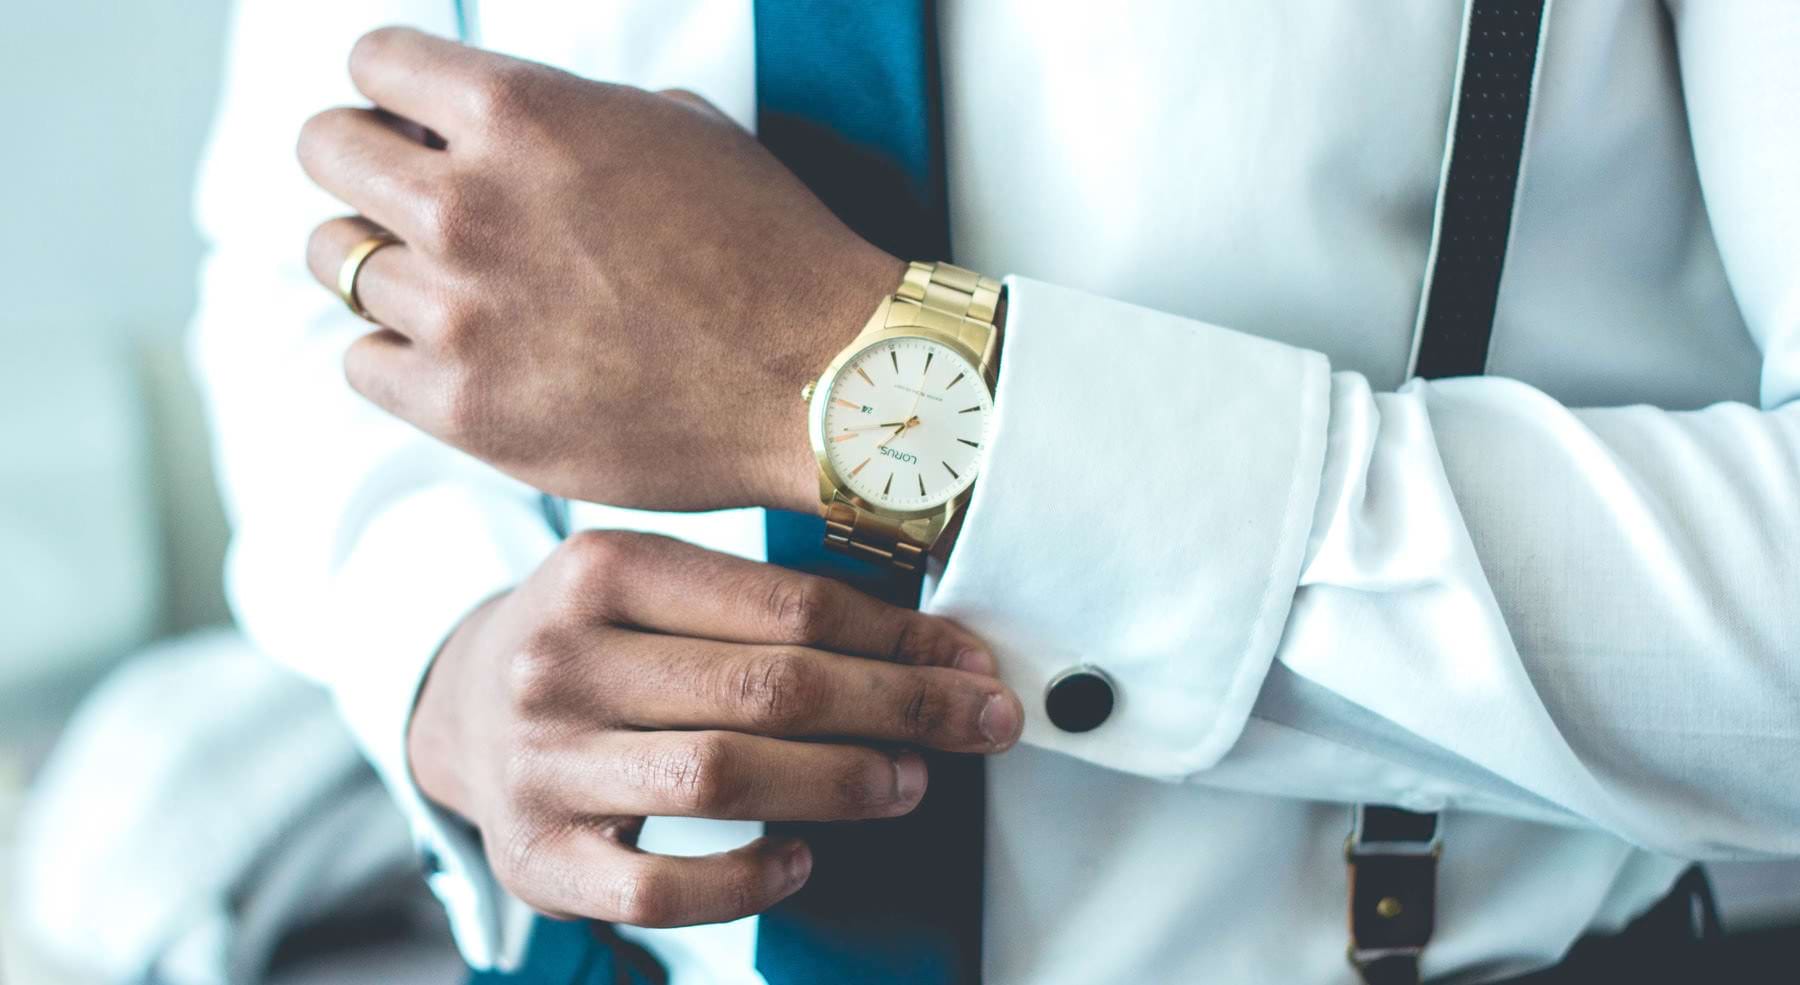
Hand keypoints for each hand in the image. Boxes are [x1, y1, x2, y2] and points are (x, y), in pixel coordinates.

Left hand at [298, 27, 903, 514]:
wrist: (820, 378)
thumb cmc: (767, 249)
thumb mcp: (675, 127)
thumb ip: (565, 114)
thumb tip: (495, 126)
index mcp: (521, 112)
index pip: (373, 64)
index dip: (395, 92)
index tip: (414, 123)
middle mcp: (469, 202)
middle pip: (324, 151)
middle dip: (361, 165)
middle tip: (404, 198)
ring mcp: (458, 311)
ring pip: (335, 262)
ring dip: (380, 264)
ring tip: (443, 285)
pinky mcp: (462, 406)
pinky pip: (361, 363)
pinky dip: (397, 355)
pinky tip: (455, 355)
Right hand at [407, 530, 1022, 926]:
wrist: (461, 706)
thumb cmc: (595, 643)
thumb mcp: (654, 588)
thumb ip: (766, 605)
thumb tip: (932, 651)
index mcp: (601, 569)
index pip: (785, 604)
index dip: (898, 641)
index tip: (971, 665)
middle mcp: (559, 659)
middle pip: (768, 688)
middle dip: (898, 709)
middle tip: (974, 724)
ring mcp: (541, 763)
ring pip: (723, 776)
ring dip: (841, 783)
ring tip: (907, 782)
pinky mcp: (537, 858)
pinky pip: (661, 889)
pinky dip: (748, 879)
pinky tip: (802, 857)